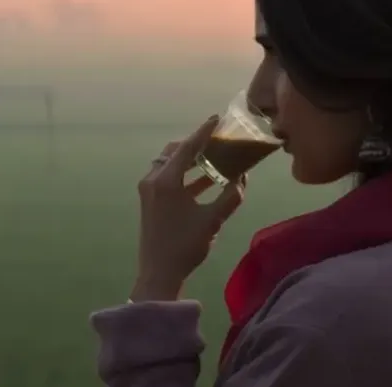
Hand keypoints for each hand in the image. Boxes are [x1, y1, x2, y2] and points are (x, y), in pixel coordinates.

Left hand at [131, 116, 245, 301]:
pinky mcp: (149, 200)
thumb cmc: (185, 245)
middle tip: (216, 140)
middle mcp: (152, 179)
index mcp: (166, 180)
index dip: (203, 132)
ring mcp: (148, 190)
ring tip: (214, 157)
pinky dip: (184, 174)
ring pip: (169, 163)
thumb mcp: (213, 220)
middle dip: (195, 144)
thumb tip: (242, 178)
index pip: (187, 147)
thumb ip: (230, 196)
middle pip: (174, 151)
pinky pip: (167, 176)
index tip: (216, 119)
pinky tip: (205, 179)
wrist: (158, 272)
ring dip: (189, 159)